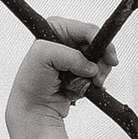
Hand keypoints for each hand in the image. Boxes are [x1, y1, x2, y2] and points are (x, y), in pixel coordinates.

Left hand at [5, 19, 113, 138]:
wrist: (34, 109)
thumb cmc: (30, 83)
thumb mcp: (42, 56)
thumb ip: (68, 55)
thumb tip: (89, 65)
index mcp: (54, 30)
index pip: (84, 28)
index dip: (98, 39)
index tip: (107, 55)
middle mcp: (65, 43)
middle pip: (97, 43)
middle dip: (102, 59)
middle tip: (99, 73)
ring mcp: (74, 59)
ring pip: (100, 59)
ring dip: (99, 73)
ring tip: (90, 83)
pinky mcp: (80, 73)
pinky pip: (98, 74)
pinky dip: (96, 82)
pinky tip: (87, 87)